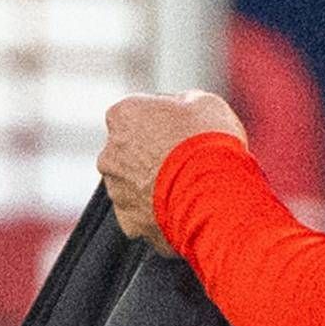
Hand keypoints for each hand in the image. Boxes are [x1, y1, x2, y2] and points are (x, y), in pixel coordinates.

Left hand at [98, 91, 246, 247]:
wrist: (215, 195)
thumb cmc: (209, 142)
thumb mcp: (205, 102)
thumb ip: (183, 103)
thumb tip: (183, 109)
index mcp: (122, 115)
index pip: (139, 115)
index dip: (166, 123)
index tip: (187, 131)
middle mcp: (109, 153)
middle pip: (132, 153)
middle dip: (154, 157)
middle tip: (189, 163)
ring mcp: (117, 191)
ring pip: (135, 187)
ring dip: (156, 187)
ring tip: (192, 190)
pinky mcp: (129, 222)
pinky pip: (144, 216)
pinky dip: (160, 215)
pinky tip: (186, 210)